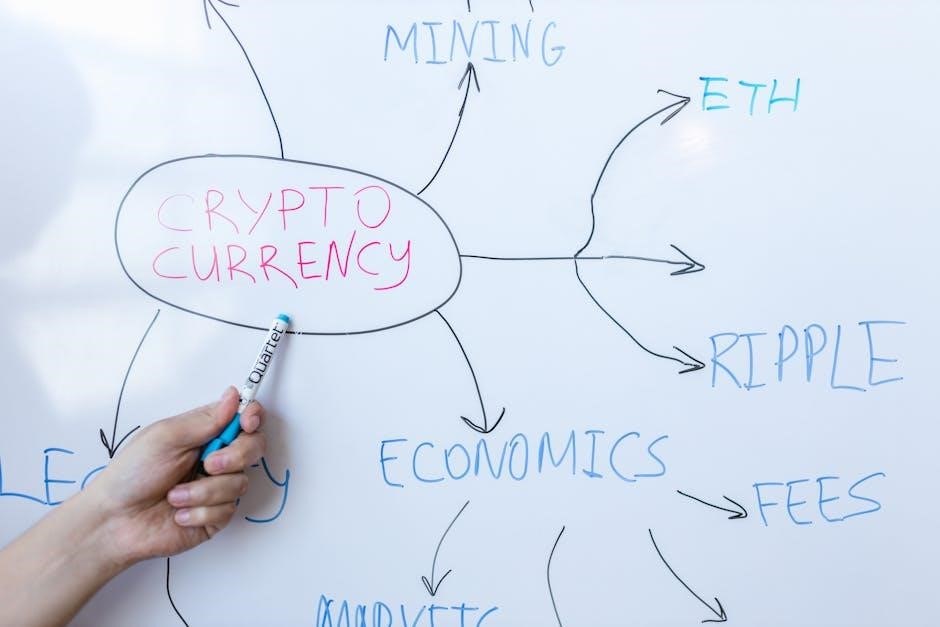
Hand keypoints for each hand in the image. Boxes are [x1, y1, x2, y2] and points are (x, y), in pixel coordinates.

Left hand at [86, 386, 266, 565]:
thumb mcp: (165, 438)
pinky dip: (199, 512)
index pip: (243, 417)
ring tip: (174, 496)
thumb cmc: (131, 475)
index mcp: (203, 434)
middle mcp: (215, 458)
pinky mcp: (215, 515)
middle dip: (235, 456)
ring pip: (239, 482)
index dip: (252, 417)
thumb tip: (233, 396)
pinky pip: (227, 510)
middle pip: (254, 447)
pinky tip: (178, 513)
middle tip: (207, 464)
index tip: (247, 423)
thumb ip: (204, 420)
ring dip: (203, 492)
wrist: (115, 522)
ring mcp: (217, 488)